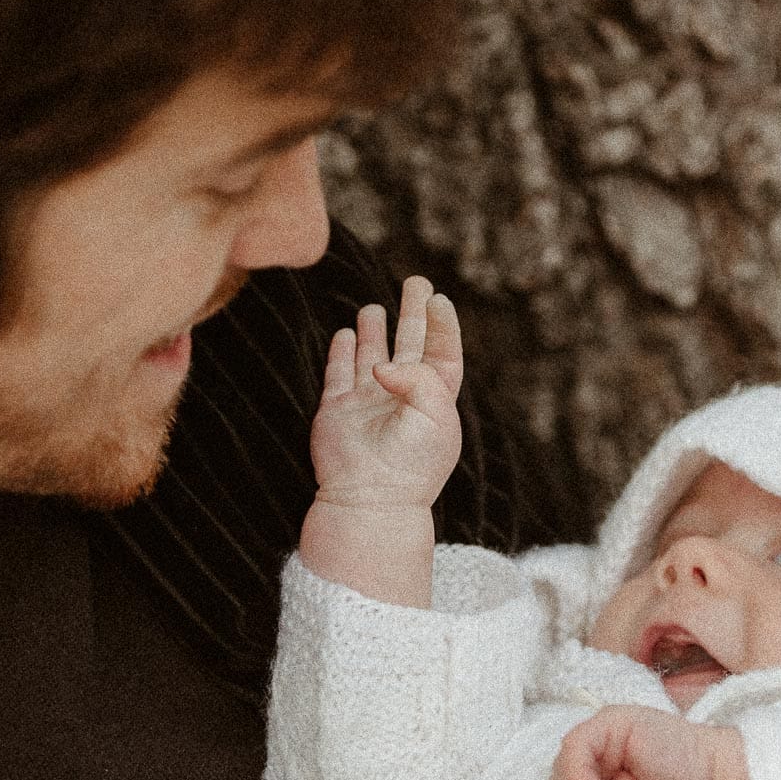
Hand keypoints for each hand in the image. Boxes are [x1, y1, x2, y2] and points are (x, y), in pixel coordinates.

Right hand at [309, 276, 463, 515]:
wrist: (371, 498)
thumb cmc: (412, 462)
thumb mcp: (435, 414)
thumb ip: (419, 376)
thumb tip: (382, 365)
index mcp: (435, 403)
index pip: (442, 356)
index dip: (443, 327)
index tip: (440, 299)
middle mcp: (402, 399)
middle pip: (410, 347)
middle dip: (413, 314)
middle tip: (416, 280)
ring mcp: (368, 404)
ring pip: (372, 356)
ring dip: (374, 331)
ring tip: (374, 306)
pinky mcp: (337, 410)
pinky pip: (338, 374)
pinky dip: (341, 352)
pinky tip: (344, 334)